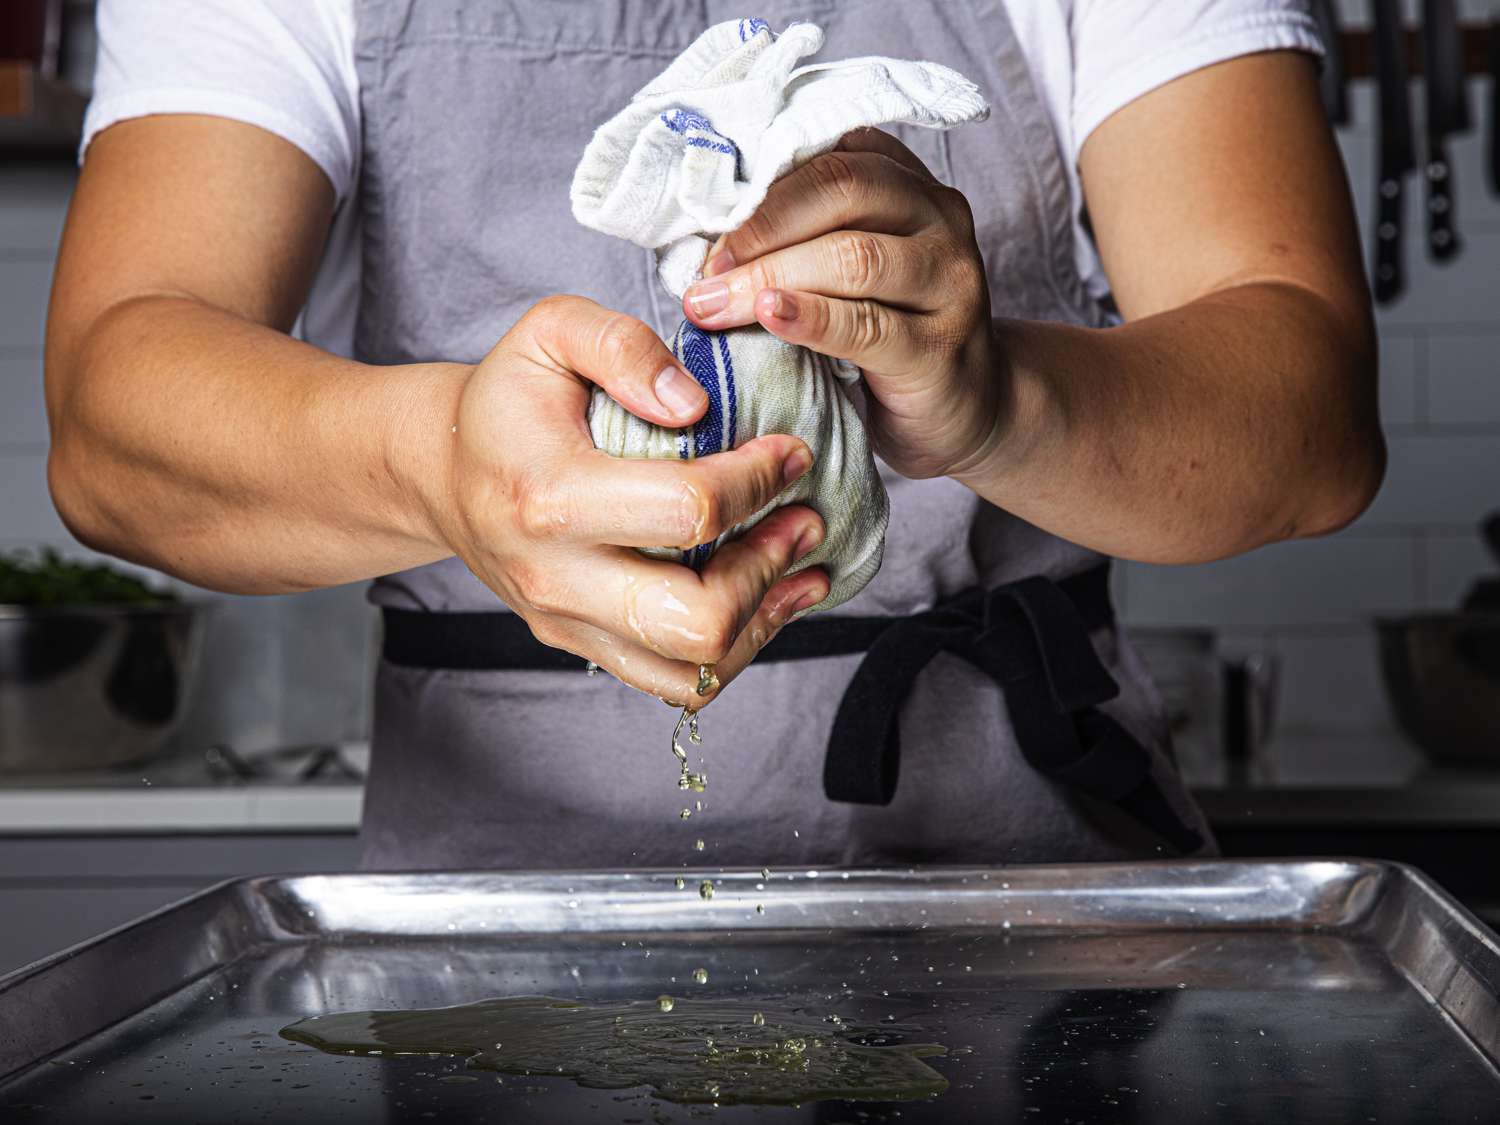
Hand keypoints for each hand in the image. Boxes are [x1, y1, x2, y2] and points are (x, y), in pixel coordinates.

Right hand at [415, 295, 828, 705]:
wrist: (445, 474)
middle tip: (802, 517)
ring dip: (765, 618)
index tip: (790, 452)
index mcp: (550, 495)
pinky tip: (769, 598)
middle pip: (696, 619)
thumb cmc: (507, 401)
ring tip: (800, 562)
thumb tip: (694, 405)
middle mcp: (557, 576)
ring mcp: (569, 622)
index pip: (689, 509)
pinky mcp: (585, 646)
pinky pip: (676, 682)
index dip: (759, 480)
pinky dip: (739, 649)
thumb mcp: (550, 333)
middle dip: (769, 567)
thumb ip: (621, 346)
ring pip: (694, 668)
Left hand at [681, 128, 1001, 479]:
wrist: (964, 411)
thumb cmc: (888, 336)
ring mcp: (948, 280)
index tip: (703, 216)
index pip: (829, 153)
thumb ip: (800, 239)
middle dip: (758, 226)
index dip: (759, 181)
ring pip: (853, 255)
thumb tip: (699, 238)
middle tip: (703, 268)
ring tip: (713, 303)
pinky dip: (810, 317)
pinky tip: (768, 316)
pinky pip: (867, 325)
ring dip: (770, 274)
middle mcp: (938, 218)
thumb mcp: (847, 273)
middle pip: (840, 190)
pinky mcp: (941, 346)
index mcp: (907, 184)